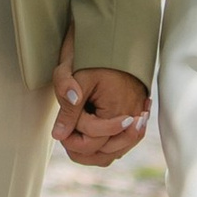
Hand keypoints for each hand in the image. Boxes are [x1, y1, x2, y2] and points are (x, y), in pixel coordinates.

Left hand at [53, 37, 149, 167]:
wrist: (118, 41)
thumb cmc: (96, 56)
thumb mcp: (76, 74)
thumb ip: (68, 104)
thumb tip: (59, 134)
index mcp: (119, 110)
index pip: (92, 140)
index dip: (71, 136)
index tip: (61, 125)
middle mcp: (133, 120)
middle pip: (104, 155)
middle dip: (80, 147)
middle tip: (66, 132)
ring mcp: (137, 121)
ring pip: (113, 154)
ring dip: (92, 151)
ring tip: (76, 137)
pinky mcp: (137, 120)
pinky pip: (120, 145)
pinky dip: (103, 147)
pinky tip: (89, 136)